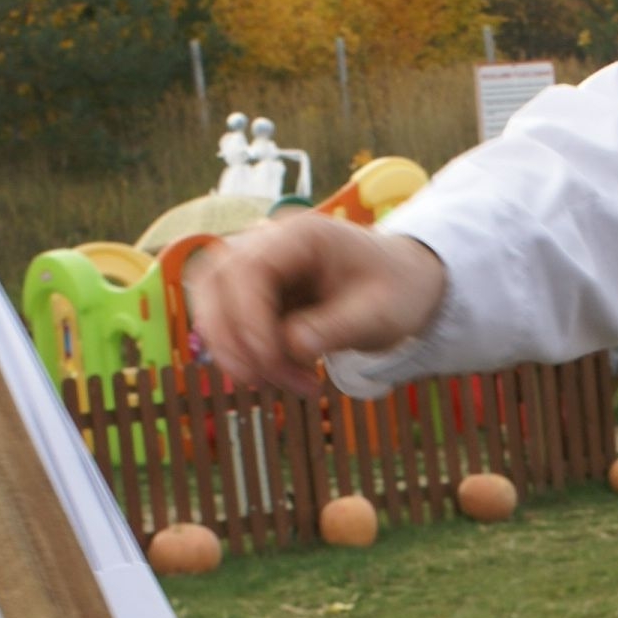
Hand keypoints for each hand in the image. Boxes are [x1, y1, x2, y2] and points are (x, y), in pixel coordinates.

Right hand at [194, 213, 448, 396]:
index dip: (248, 319)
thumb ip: (336, 327)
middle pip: (215, 282)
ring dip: (233, 350)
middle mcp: (270, 242)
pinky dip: (245, 354)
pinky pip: (228, 323)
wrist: (405, 285)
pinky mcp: (255, 294)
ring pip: (212, 304)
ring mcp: (258, 266)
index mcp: (302, 235)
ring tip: (280, 383)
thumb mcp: (381, 313)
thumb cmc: (397, 291)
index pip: (248, 269)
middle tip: (268, 381)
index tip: (270, 361)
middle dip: (233, 339)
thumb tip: (291, 346)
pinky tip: (282, 376)